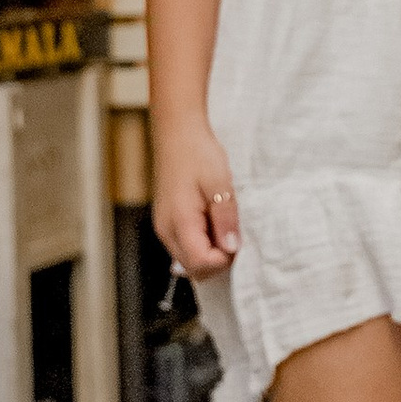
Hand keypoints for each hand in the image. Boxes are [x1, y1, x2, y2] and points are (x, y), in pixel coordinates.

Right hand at [153, 125, 239, 277]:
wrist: (177, 134)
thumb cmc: (198, 154)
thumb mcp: (220, 184)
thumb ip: (225, 219)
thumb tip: (231, 248)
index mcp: (179, 222)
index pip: (200, 263)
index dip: (223, 259)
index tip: (236, 239)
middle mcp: (166, 230)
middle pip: (193, 267)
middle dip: (217, 259)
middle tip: (232, 232)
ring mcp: (164, 227)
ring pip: (188, 259)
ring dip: (210, 250)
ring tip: (222, 222)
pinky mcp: (167, 221)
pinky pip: (185, 245)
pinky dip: (202, 241)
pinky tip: (212, 219)